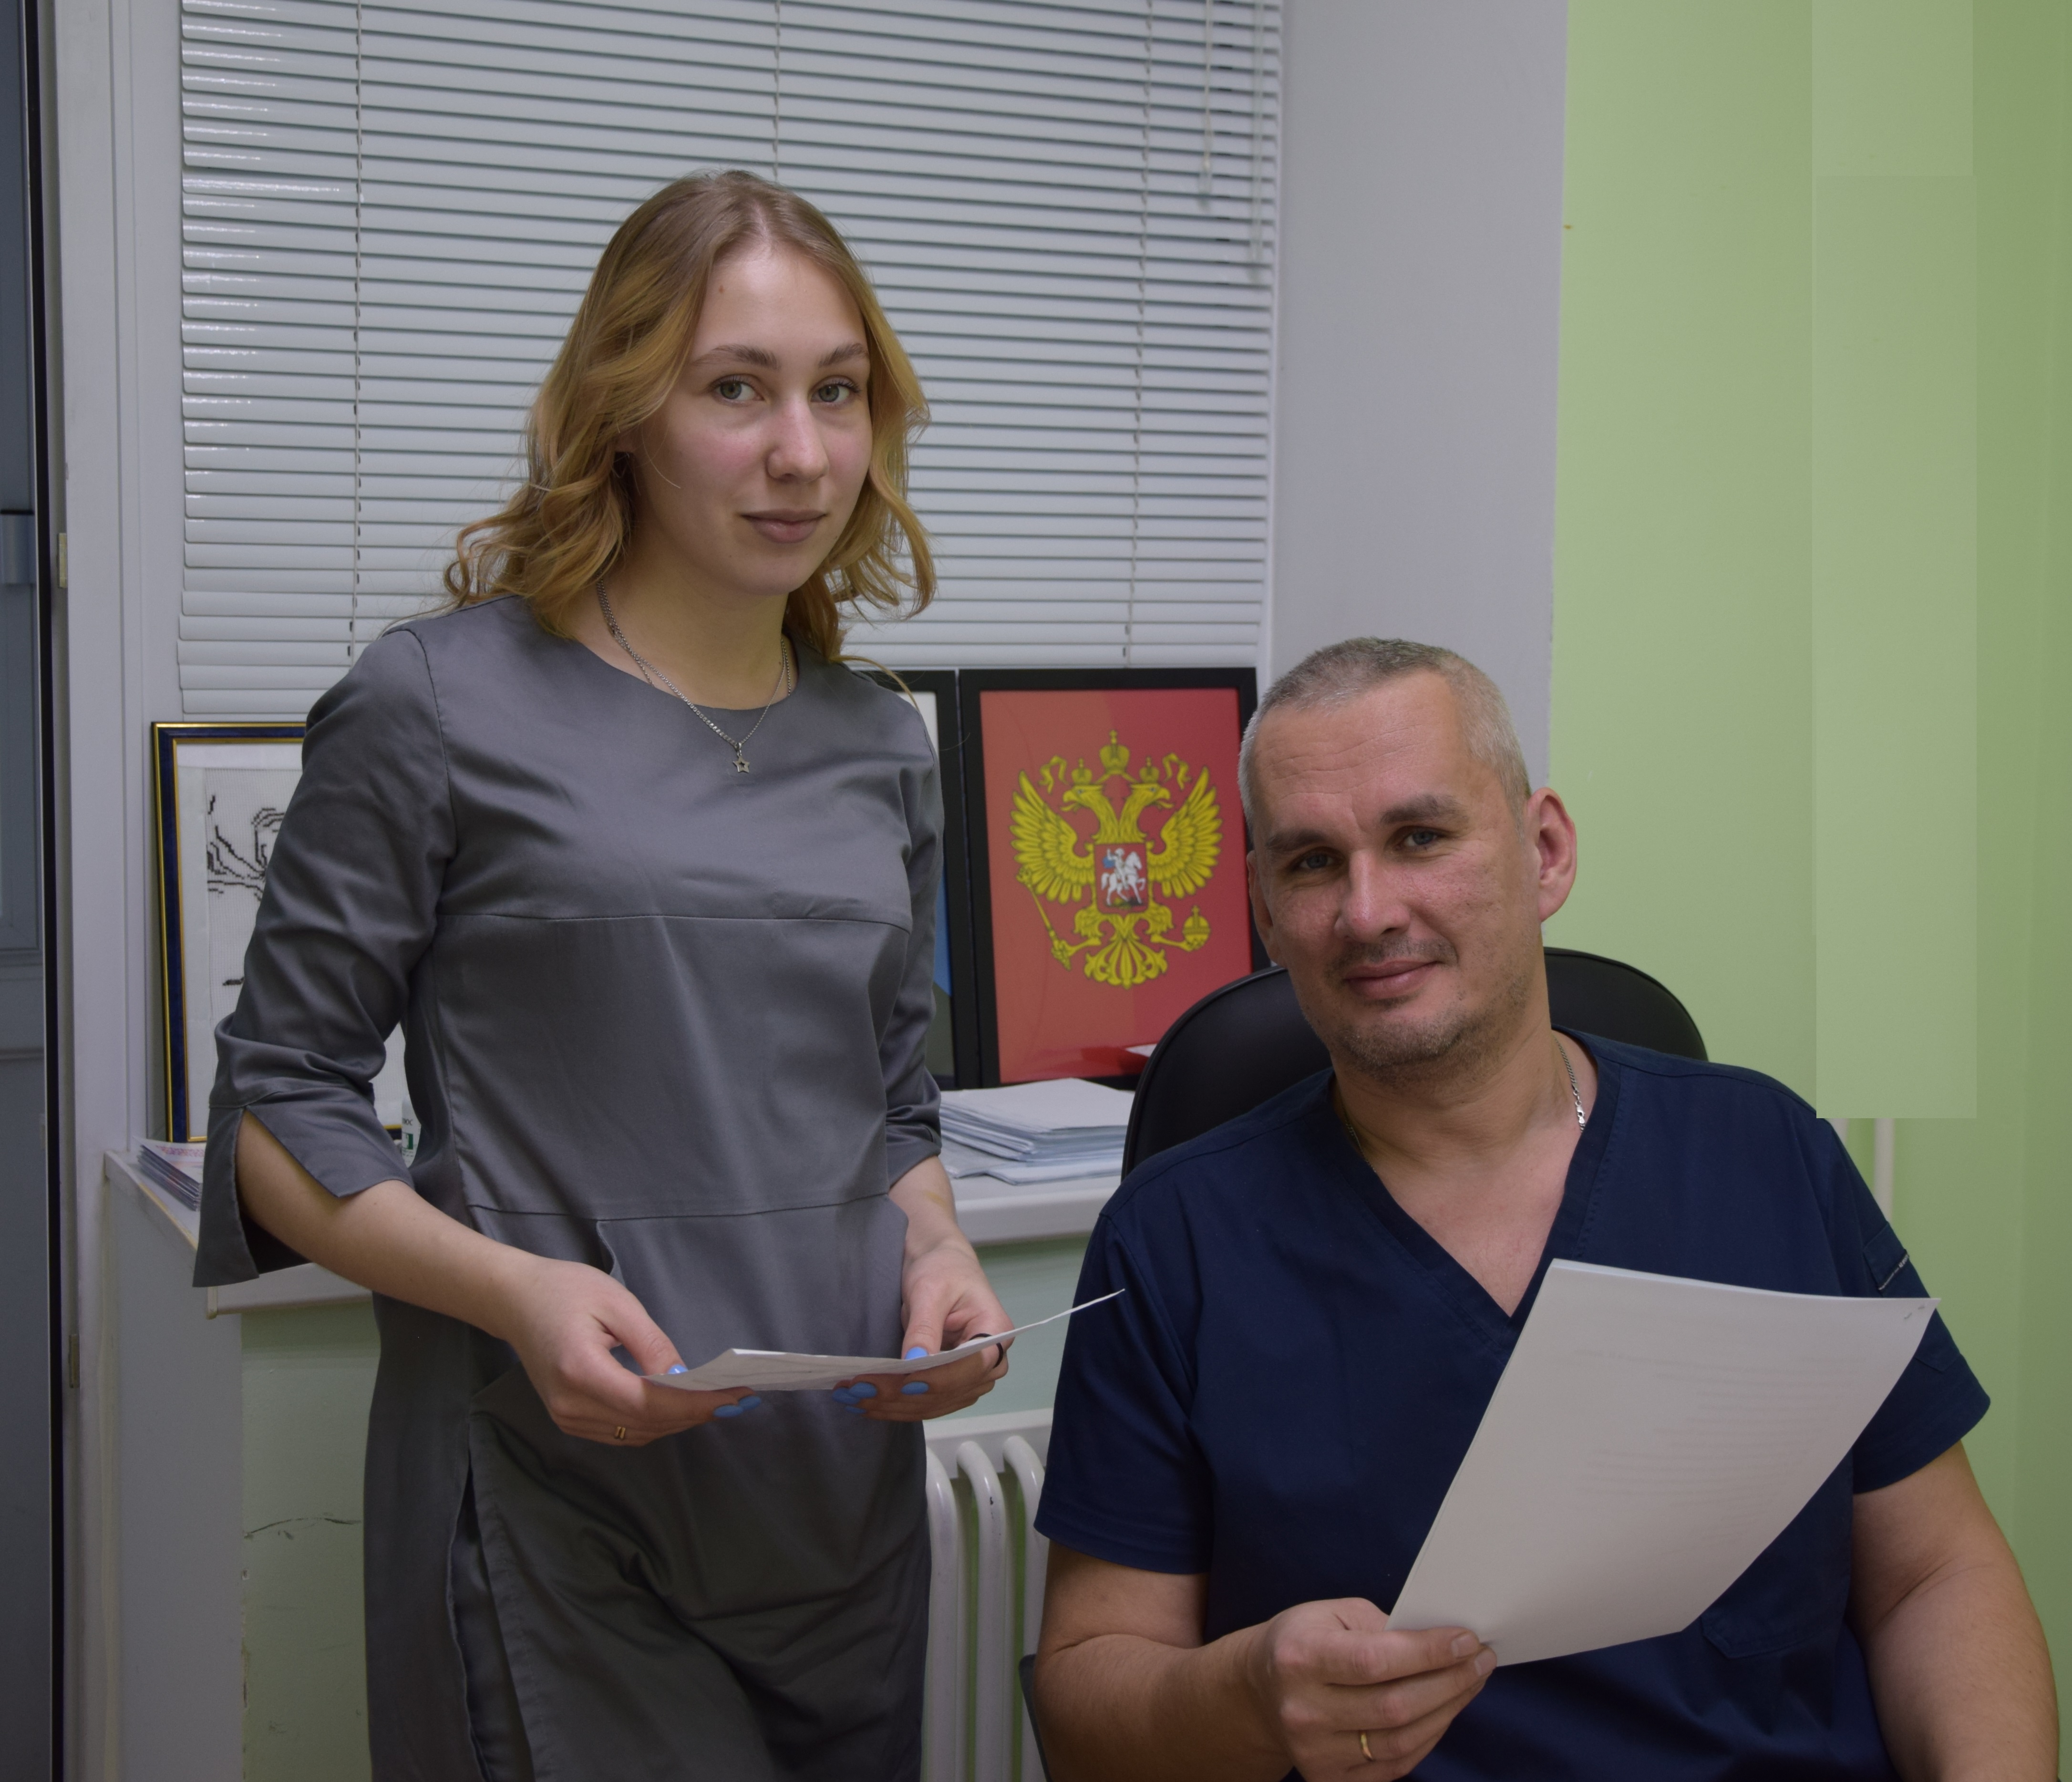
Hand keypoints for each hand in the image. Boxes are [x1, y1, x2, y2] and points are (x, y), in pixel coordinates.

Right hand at [494, 1253, 755, 1445]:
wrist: (515, 1300)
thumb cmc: (564, 1291)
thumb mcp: (617, 1304)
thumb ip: (652, 1344)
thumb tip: (683, 1378)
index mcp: (581, 1371)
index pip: (649, 1404)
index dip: (695, 1404)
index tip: (734, 1396)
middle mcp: (570, 1404)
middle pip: (645, 1424)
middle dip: (694, 1414)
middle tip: (737, 1398)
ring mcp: (566, 1417)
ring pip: (635, 1433)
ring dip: (677, 1421)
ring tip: (716, 1401)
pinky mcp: (569, 1418)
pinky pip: (621, 1430)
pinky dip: (654, 1422)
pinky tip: (679, 1405)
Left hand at [836, 1230, 1011, 1421]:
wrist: (939, 1266)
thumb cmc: (942, 1269)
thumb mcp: (930, 1290)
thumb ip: (924, 1327)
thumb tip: (915, 1362)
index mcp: (995, 1331)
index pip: (973, 1365)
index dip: (941, 1379)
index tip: (905, 1383)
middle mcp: (990, 1361)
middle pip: (951, 1391)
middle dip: (904, 1395)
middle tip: (859, 1390)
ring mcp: (970, 1376)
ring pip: (935, 1404)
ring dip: (894, 1406)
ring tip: (855, 1398)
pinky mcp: (949, 1383)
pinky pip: (926, 1403)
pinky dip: (896, 1405)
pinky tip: (868, 1403)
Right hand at [1240, 1599, 1493, 1778]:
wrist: (1261, 1691)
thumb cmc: (1305, 1641)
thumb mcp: (1332, 1614)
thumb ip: (1383, 1627)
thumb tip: (1444, 1643)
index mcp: (1299, 1658)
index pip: (1375, 1660)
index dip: (1427, 1652)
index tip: (1467, 1639)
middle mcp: (1303, 1710)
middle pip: (1395, 1705)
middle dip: (1450, 1681)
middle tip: (1480, 1660)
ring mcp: (1315, 1752)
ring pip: (1401, 1740)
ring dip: (1448, 1710)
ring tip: (1471, 1682)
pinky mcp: (1329, 1779)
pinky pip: (1396, 1764)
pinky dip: (1428, 1737)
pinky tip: (1444, 1711)